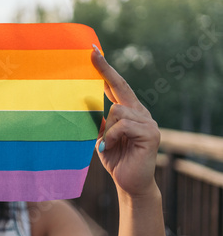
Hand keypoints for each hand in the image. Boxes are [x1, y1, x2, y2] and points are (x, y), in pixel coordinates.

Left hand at [91, 45, 160, 196]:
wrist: (130, 183)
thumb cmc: (115, 158)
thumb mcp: (101, 136)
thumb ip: (98, 120)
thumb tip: (84, 102)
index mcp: (129, 111)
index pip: (116, 86)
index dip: (105, 69)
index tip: (93, 52)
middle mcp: (141, 112)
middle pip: (121, 86)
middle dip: (105, 70)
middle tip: (91, 52)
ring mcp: (148, 122)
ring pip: (117, 110)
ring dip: (106, 129)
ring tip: (106, 145)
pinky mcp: (151, 133)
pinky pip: (123, 125)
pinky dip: (111, 137)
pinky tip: (109, 147)